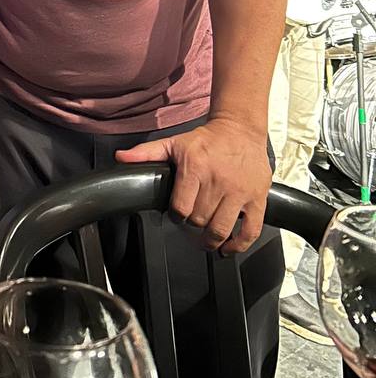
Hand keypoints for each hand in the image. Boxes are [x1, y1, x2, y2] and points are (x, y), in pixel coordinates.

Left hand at [115, 117, 270, 253]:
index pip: (180, 209)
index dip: (175, 216)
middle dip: (192, 226)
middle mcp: (218, 181)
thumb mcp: (173, 144)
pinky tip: (229, 247)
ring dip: (211, 240)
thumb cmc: (206, 140)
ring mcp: (239, 191)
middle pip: (199, 221)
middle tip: (192, 223)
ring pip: (221, 229)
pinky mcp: (257, 198)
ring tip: (206, 239)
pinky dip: (239, 245)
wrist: (239, 129)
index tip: (176, 215)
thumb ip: (146, 154)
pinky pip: (250, 231)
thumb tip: (121, 158)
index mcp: (194, 168)